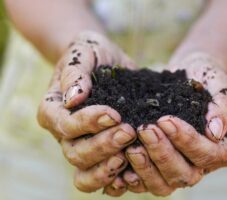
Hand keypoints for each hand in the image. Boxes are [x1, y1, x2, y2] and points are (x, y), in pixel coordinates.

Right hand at [37, 31, 136, 191]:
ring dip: (108, 166)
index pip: (66, 126)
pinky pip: (103, 174)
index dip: (88, 123)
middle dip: (103, 145)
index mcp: (53, 110)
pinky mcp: (101, 151)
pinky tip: (133, 171)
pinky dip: (115, 178)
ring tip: (130, 154)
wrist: (104, 60)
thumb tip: (74, 98)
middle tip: (129, 132)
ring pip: (87, 170)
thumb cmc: (90, 54)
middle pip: (76, 152)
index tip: (114, 114)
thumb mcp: (83, 53)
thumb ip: (75, 73)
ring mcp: (82, 144)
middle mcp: (64, 133)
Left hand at [108, 53, 226, 195]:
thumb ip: (222, 107)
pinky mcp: (159, 168)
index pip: (206, 154)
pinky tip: (118, 164)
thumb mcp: (219, 85)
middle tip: (145, 129)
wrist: (188, 76)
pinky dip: (131, 178)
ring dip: (145, 167)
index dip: (186, 141)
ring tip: (130, 147)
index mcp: (224, 149)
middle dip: (162, 153)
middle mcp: (202, 165)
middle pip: (184, 174)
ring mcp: (179, 169)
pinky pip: (145, 181)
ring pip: (163, 184)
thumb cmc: (206, 79)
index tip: (166, 120)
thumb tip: (215, 132)